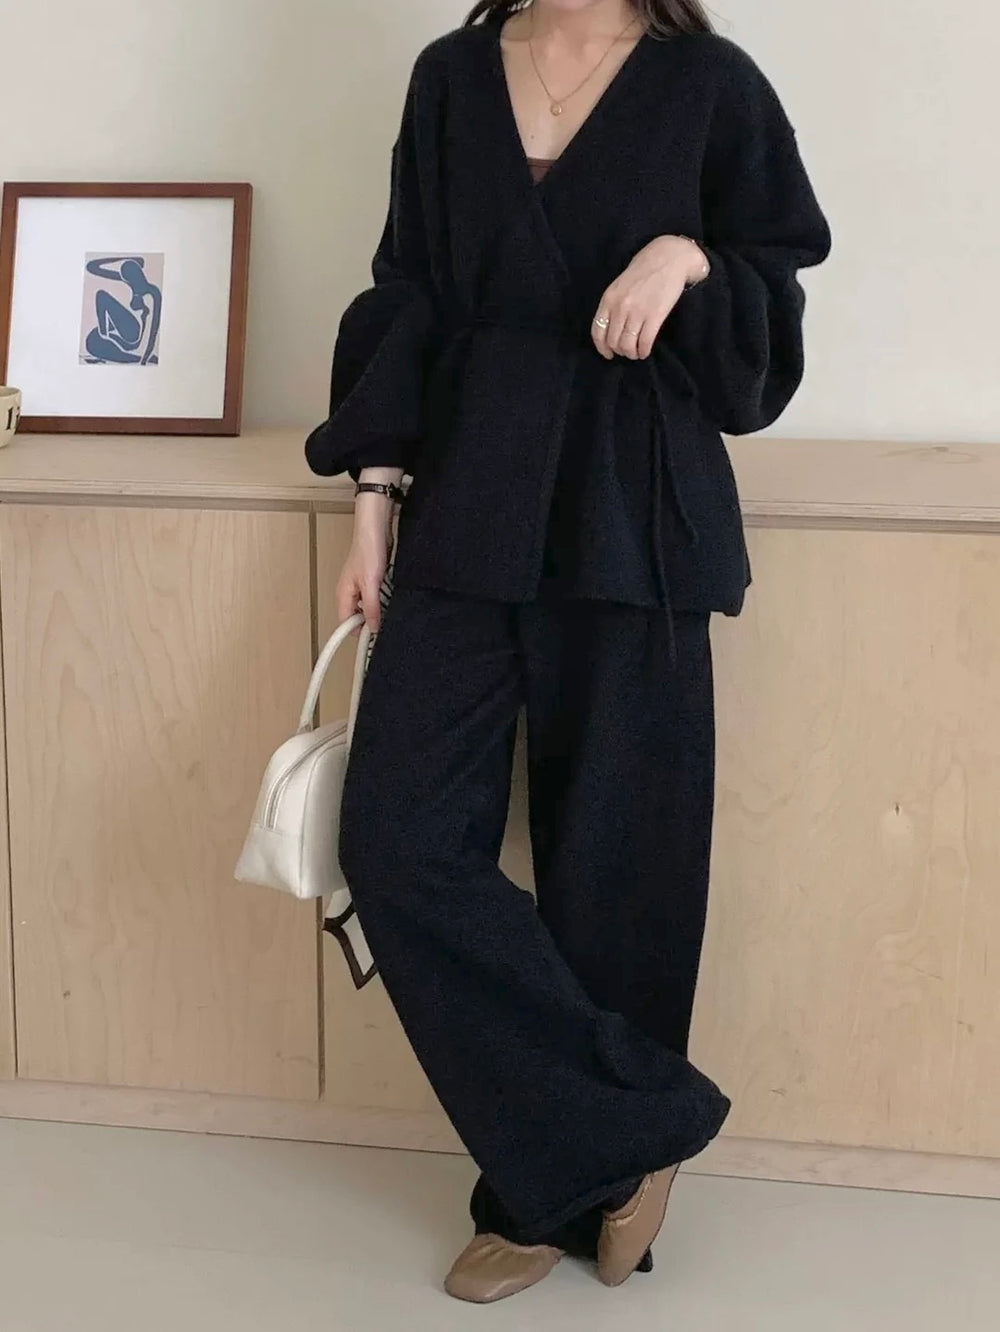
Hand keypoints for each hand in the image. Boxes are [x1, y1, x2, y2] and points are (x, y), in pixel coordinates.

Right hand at [336, 469, 399, 632]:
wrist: (375, 527)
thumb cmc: (368, 550)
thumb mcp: (371, 584)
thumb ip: (372, 608)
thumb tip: (374, 628)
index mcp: (344, 594)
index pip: (346, 623)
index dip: (358, 632)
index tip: (373, 640)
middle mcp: (351, 592)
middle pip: (359, 616)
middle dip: (373, 621)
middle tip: (388, 624)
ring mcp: (362, 585)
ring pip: (370, 607)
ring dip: (381, 609)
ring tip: (393, 609)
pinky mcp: (373, 579)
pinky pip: (378, 596)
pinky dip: (385, 599)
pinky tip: (393, 597)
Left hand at [592, 236, 707, 360]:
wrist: (668, 258)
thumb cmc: (644, 271)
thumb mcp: (619, 285)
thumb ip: (613, 305)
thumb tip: (611, 331)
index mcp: (609, 299)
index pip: (598, 331)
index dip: (602, 347)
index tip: (608, 354)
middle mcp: (620, 307)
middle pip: (613, 341)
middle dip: (620, 351)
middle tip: (627, 351)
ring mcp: (637, 312)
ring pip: (628, 345)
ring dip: (632, 354)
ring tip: (637, 353)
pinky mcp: (654, 315)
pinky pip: (645, 342)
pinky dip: (644, 351)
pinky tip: (645, 351)